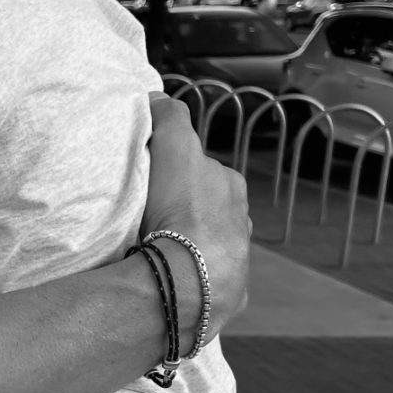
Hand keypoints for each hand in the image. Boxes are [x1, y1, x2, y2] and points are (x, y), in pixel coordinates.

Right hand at [142, 95, 249, 338]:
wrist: (190, 279)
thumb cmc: (183, 212)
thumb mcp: (174, 149)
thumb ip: (170, 119)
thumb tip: (159, 98)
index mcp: (231, 188)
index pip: (204, 171)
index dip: (179, 173)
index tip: (156, 182)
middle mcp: (241, 222)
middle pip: (209, 208)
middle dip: (187, 210)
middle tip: (152, 217)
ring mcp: (236, 260)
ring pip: (209, 244)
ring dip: (188, 245)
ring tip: (158, 250)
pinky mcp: (225, 294)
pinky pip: (204, 279)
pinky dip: (190, 276)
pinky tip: (170, 278)